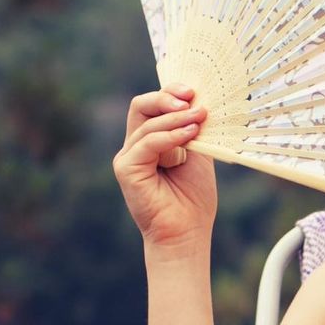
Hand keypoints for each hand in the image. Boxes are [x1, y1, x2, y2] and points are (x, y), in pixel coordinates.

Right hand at [113, 89, 216, 248]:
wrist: (187, 233)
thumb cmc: (193, 198)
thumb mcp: (198, 154)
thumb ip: (193, 129)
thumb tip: (199, 102)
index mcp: (151, 140)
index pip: (153, 106)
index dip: (170, 93)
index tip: (194, 92)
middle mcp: (135, 146)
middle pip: (140, 106)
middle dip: (166, 97)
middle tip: (191, 98)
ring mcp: (127, 158)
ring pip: (146, 124)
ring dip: (176, 119)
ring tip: (199, 118)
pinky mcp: (125, 170)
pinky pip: (146, 143)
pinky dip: (169, 136)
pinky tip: (190, 134)